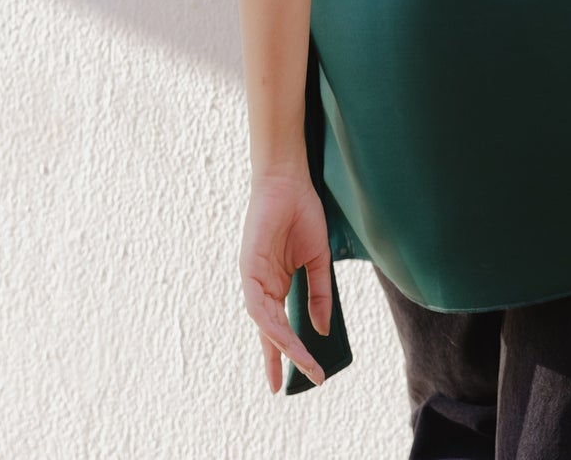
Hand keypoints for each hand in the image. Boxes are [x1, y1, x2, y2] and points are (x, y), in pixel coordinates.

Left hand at [239, 165, 333, 391]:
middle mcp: (262, 286)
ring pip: (264, 322)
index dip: (288, 352)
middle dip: (276, 360)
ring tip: (300, 363)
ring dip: (280, 344)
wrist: (291, 181)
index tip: (304, 375)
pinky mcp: (248, 267)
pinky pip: (258, 303)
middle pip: (268, 331)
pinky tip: (282, 335)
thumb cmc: (303, 214)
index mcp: (277, 284)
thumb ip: (319, 294)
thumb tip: (322, 329)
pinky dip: (270, 322)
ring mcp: (254, 278)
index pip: (280, 326)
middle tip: (281, 389)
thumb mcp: (318, 260)